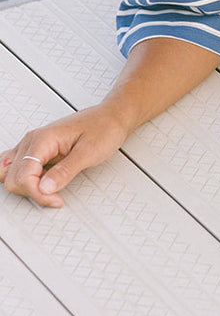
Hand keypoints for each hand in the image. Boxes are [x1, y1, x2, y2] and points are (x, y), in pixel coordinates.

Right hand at [2, 105, 129, 208]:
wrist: (113, 116)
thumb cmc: (104, 127)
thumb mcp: (89, 152)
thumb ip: (65, 171)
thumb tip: (45, 188)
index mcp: (43, 138)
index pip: (23, 176)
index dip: (37, 194)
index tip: (56, 199)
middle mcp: (33, 139)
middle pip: (12, 178)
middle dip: (31, 192)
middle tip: (54, 196)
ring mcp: (33, 144)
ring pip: (10, 174)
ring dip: (25, 187)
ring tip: (47, 190)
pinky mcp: (37, 149)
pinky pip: (18, 168)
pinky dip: (25, 180)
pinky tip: (42, 183)